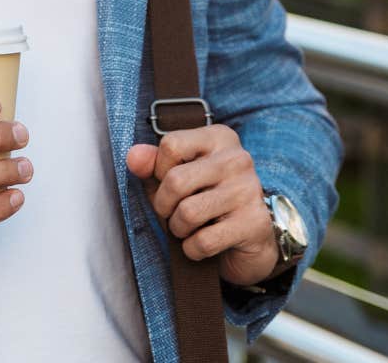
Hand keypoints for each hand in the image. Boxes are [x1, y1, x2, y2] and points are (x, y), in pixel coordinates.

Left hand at [125, 124, 278, 285]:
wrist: (249, 239)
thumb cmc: (206, 201)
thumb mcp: (176, 177)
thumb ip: (152, 164)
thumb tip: (133, 157)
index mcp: (219, 138)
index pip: (171, 145)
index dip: (159, 171)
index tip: (170, 184)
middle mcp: (238, 159)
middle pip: (176, 181)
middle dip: (164, 206)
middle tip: (173, 213)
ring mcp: (249, 190)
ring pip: (188, 213)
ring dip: (178, 229)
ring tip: (190, 228)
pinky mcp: (254, 223)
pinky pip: (203, 241)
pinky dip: (193, 249)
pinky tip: (204, 243)